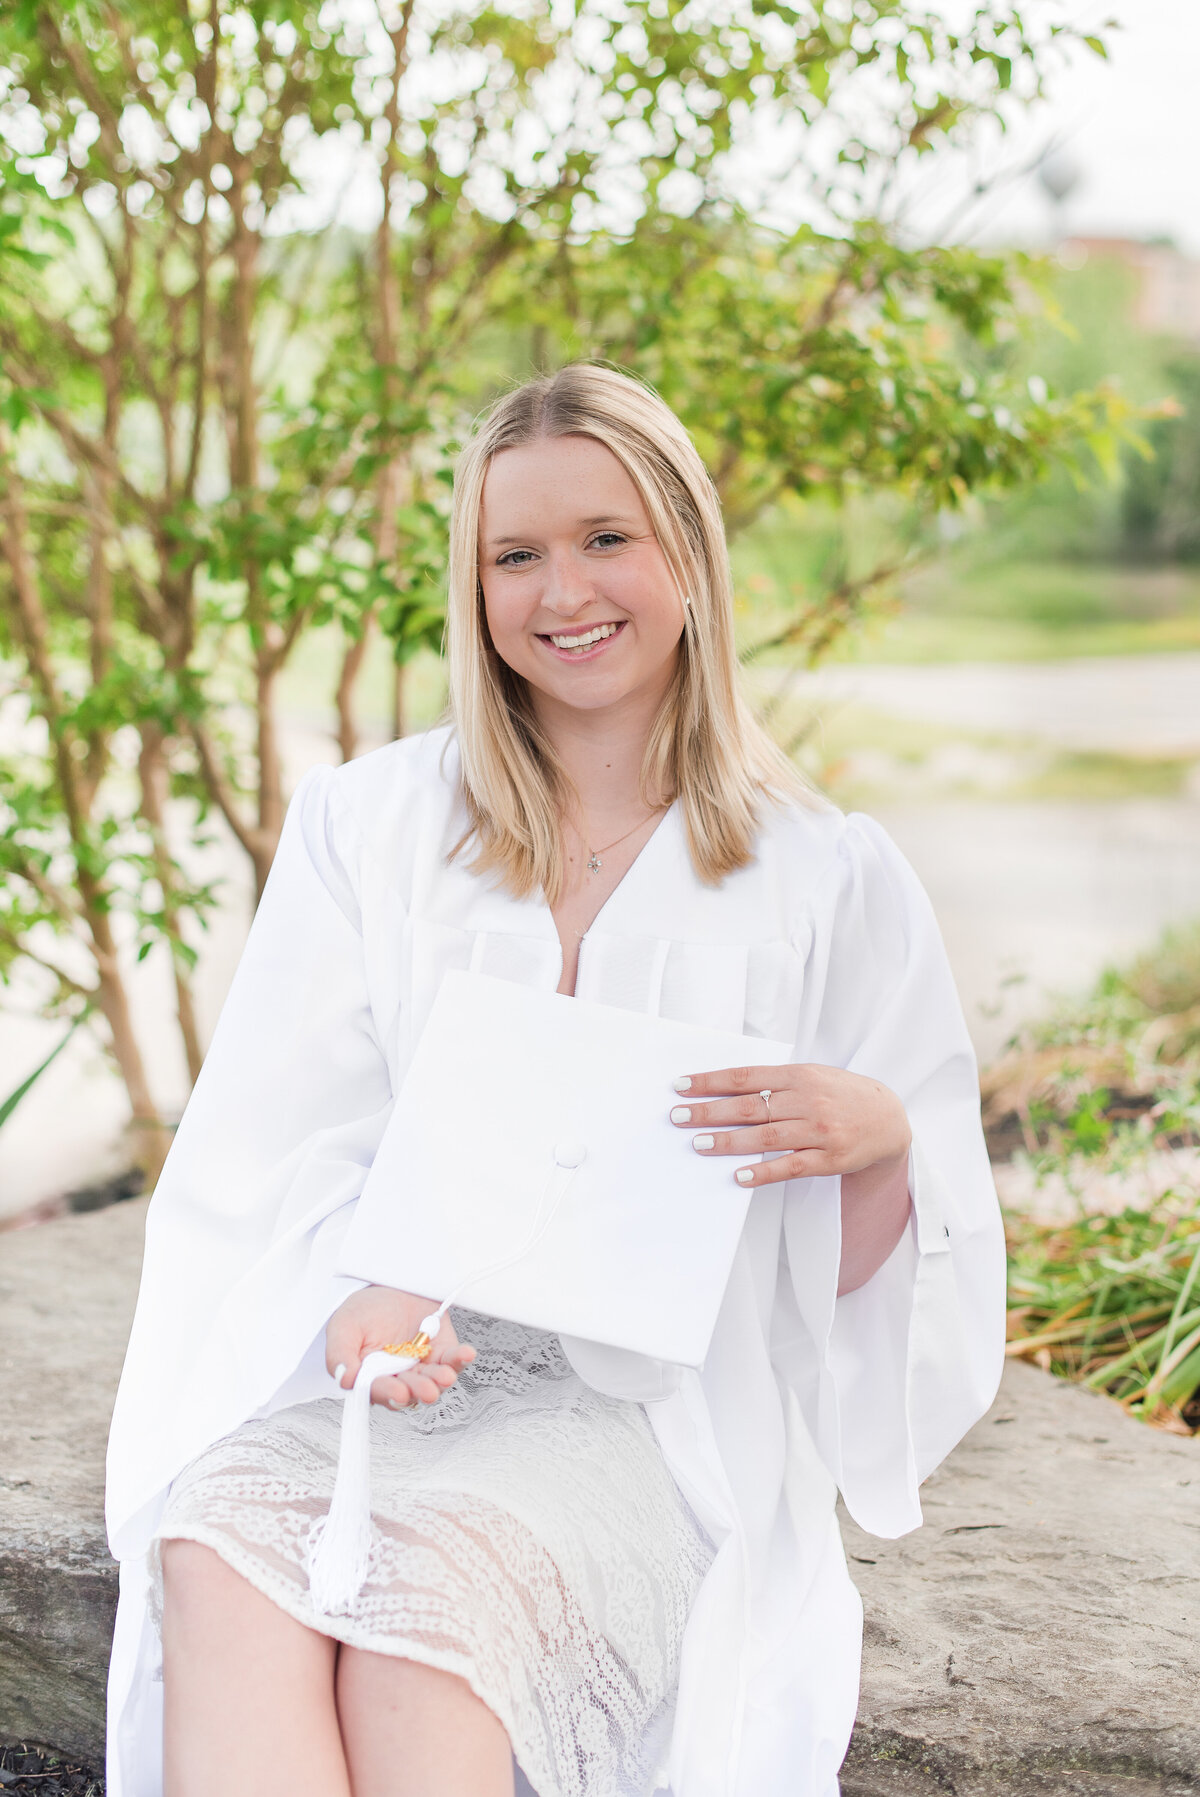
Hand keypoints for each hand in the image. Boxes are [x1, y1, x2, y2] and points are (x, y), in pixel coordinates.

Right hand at [325, 1285, 475, 1408]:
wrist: (390, 1284)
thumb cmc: (364, 1309)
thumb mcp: (344, 1326)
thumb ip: (339, 1354)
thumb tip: (345, 1380)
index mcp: (372, 1377)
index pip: (379, 1392)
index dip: (389, 1394)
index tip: (398, 1392)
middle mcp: (398, 1377)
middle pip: (410, 1391)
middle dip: (419, 1391)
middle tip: (427, 1391)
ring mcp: (422, 1367)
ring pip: (433, 1381)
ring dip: (441, 1380)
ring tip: (445, 1375)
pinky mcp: (443, 1352)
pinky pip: (453, 1360)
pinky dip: (460, 1359)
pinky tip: (466, 1354)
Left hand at [669, 1061, 910, 1189]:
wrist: (889, 1119)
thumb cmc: (842, 1095)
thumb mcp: (812, 1076)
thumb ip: (775, 1082)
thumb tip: (726, 1090)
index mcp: (800, 1075)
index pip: (746, 1077)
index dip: (711, 1081)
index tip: (681, 1086)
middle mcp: (809, 1100)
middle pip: (750, 1106)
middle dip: (710, 1112)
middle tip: (678, 1117)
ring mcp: (820, 1131)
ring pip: (766, 1136)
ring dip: (729, 1141)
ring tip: (699, 1144)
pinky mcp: (830, 1159)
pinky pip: (791, 1166)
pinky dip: (764, 1171)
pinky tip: (740, 1176)